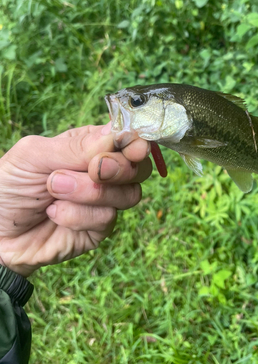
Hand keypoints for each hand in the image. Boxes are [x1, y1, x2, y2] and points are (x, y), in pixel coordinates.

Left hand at [0, 124, 151, 276]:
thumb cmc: (9, 186)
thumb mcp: (34, 155)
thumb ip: (76, 146)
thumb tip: (116, 134)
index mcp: (90, 146)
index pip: (127, 139)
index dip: (136, 142)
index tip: (133, 148)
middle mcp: (103, 172)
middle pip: (138, 167)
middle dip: (118, 168)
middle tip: (92, 169)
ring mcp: (104, 202)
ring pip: (128, 194)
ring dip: (89, 193)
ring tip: (53, 190)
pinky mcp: (98, 229)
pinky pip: (106, 219)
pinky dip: (77, 215)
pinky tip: (54, 214)